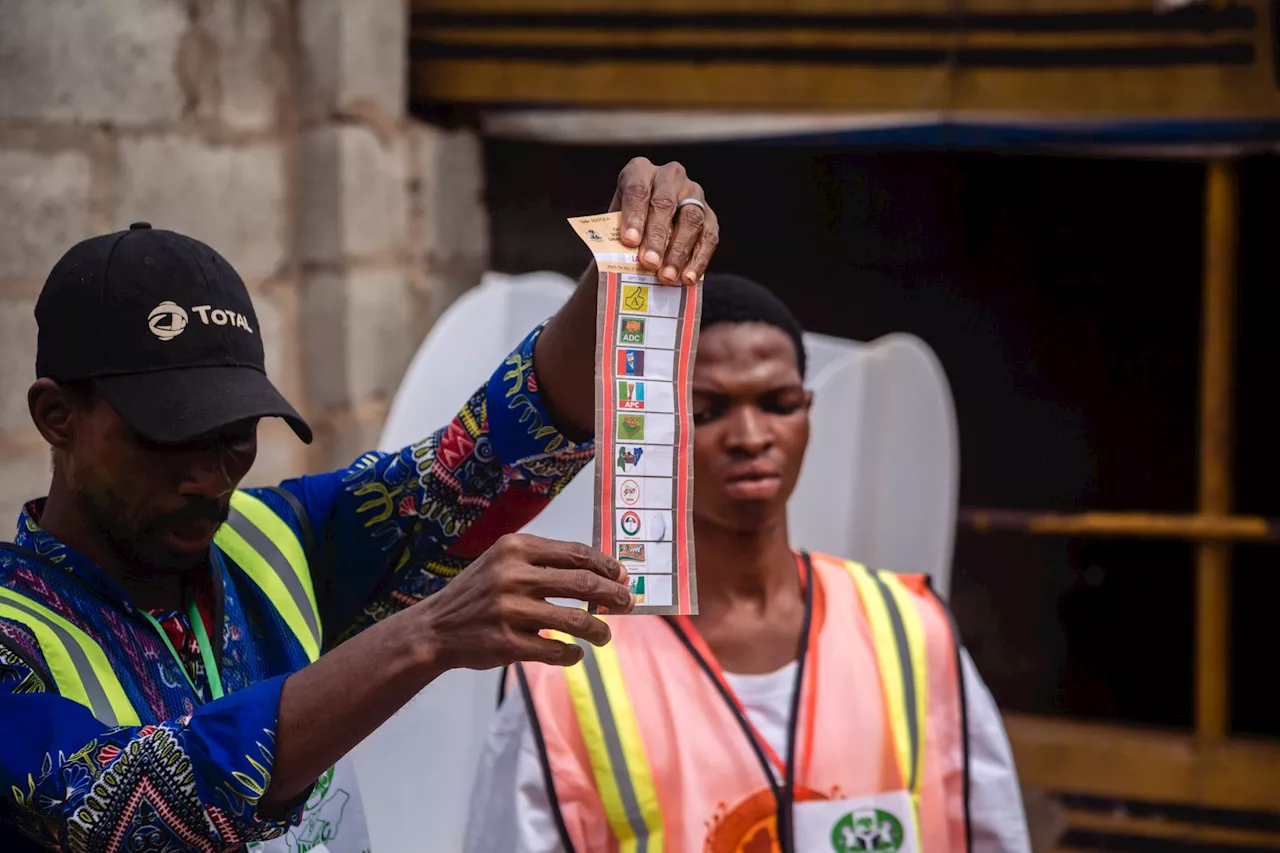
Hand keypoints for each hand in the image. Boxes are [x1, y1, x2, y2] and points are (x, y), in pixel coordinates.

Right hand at [414, 534, 634, 669]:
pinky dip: (572, 654)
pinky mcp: (507, 643)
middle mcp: (513, 575)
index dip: (606, 566)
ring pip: (574, 620)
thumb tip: (601, 574)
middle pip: (582, 583)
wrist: (435, 628)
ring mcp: (509, 610)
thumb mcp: (503, 562)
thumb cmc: (479, 593)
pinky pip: (555, 650)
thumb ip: (544, 563)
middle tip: (628, 604)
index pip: (576, 553)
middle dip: (612, 595)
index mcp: (515, 548)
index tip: (623, 577)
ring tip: (604, 635)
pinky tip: (575, 653)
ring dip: (598, 630)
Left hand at [609, 157, 718, 285]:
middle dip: (657, 236)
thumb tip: (620, 260)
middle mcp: (670, 176)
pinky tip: (687, 278)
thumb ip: (618, 236)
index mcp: (639, 171)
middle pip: (665, 204)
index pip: (637, 189)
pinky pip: (709, 237)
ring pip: (690, 219)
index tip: (629, 240)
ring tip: (666, 276)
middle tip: (649, 263)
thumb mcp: (615, 224)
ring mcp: (694, 194)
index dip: (634, 215)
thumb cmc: (627, 226)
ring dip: (678, 251)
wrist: (647, 229)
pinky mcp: (710, 215)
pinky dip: (698, 259)